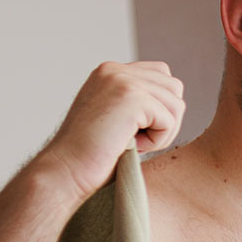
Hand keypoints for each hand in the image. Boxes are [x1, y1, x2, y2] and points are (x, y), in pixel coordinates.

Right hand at [31, 61, 185, 201]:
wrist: (65, 171)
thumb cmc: (91, 155)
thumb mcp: (116, 118)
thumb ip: (138, 101)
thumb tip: (175, 102)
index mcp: (110, 72)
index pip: (162, 74)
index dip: (160, 107)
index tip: (133, 128)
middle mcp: (115, 70)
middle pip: (174, 88)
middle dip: (165, 119)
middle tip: (136, 139)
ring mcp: (122, 80)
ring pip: (176, 104)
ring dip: (161, 132)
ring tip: (132, 142)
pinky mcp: (131, 98)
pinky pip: (169, 121)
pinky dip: (156, 142)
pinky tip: (129, 146)